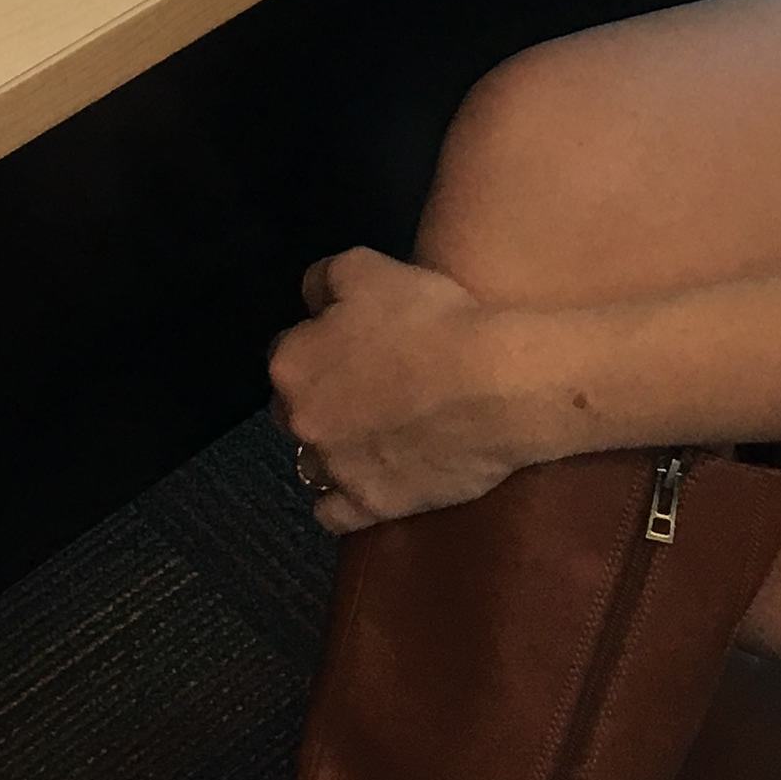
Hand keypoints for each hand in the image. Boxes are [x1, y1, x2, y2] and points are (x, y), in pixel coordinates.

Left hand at [267, 248, 542, 533]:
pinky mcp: (371, 506)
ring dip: (328, 447)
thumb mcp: (366, 267)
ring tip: (367, 434)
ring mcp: (335, 470)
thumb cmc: (429, 319)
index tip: (353, 340)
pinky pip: (333, 512)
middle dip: (317, 396)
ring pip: (310, 461)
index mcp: (292, 364)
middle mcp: (301, 422)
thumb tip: (310, 299)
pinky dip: (342, 498)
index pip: (287, 350)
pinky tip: (363, 479)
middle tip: (364, 385)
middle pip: (293, 408)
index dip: (319, 341)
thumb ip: (323, 280)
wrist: (493, 385)